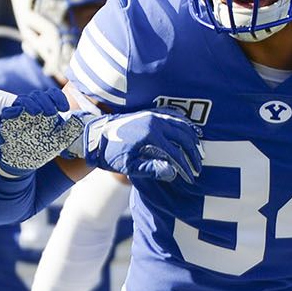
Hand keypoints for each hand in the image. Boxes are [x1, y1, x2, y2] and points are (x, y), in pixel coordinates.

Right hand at [0, 88, 83, 174]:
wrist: (24, 163)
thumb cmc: (41, 149)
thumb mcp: (60, 141)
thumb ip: (71, 131)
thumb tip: (79, 119)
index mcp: (46, 111)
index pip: (51, 95)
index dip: (58, 98)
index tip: (64, 109)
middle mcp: (32, 110)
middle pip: (38, 95)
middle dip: (46, 101)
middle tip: (51, 112)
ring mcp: (18, 115)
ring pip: (23, 99)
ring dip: (31, 103)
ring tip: (37, 112)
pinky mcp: (6, 123)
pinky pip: (7, 111)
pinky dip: (13, 110)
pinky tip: (19, 113)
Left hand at [81, 111, 201, 183]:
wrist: (94, 136)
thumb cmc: (110, 154)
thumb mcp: (128, 166)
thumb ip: (150, 169)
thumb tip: (172, 172)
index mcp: (150, 136)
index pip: (175, 153)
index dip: (185, 167)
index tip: (190, 177)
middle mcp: (154, 123)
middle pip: (183, 137)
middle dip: (193, 153)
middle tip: (197, 166)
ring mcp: (152, 115)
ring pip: (181, 124)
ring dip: (191, 138)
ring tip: (197, 151)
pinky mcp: (149, 112)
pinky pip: (172, 115)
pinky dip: (183, 123)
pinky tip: (189, 130)